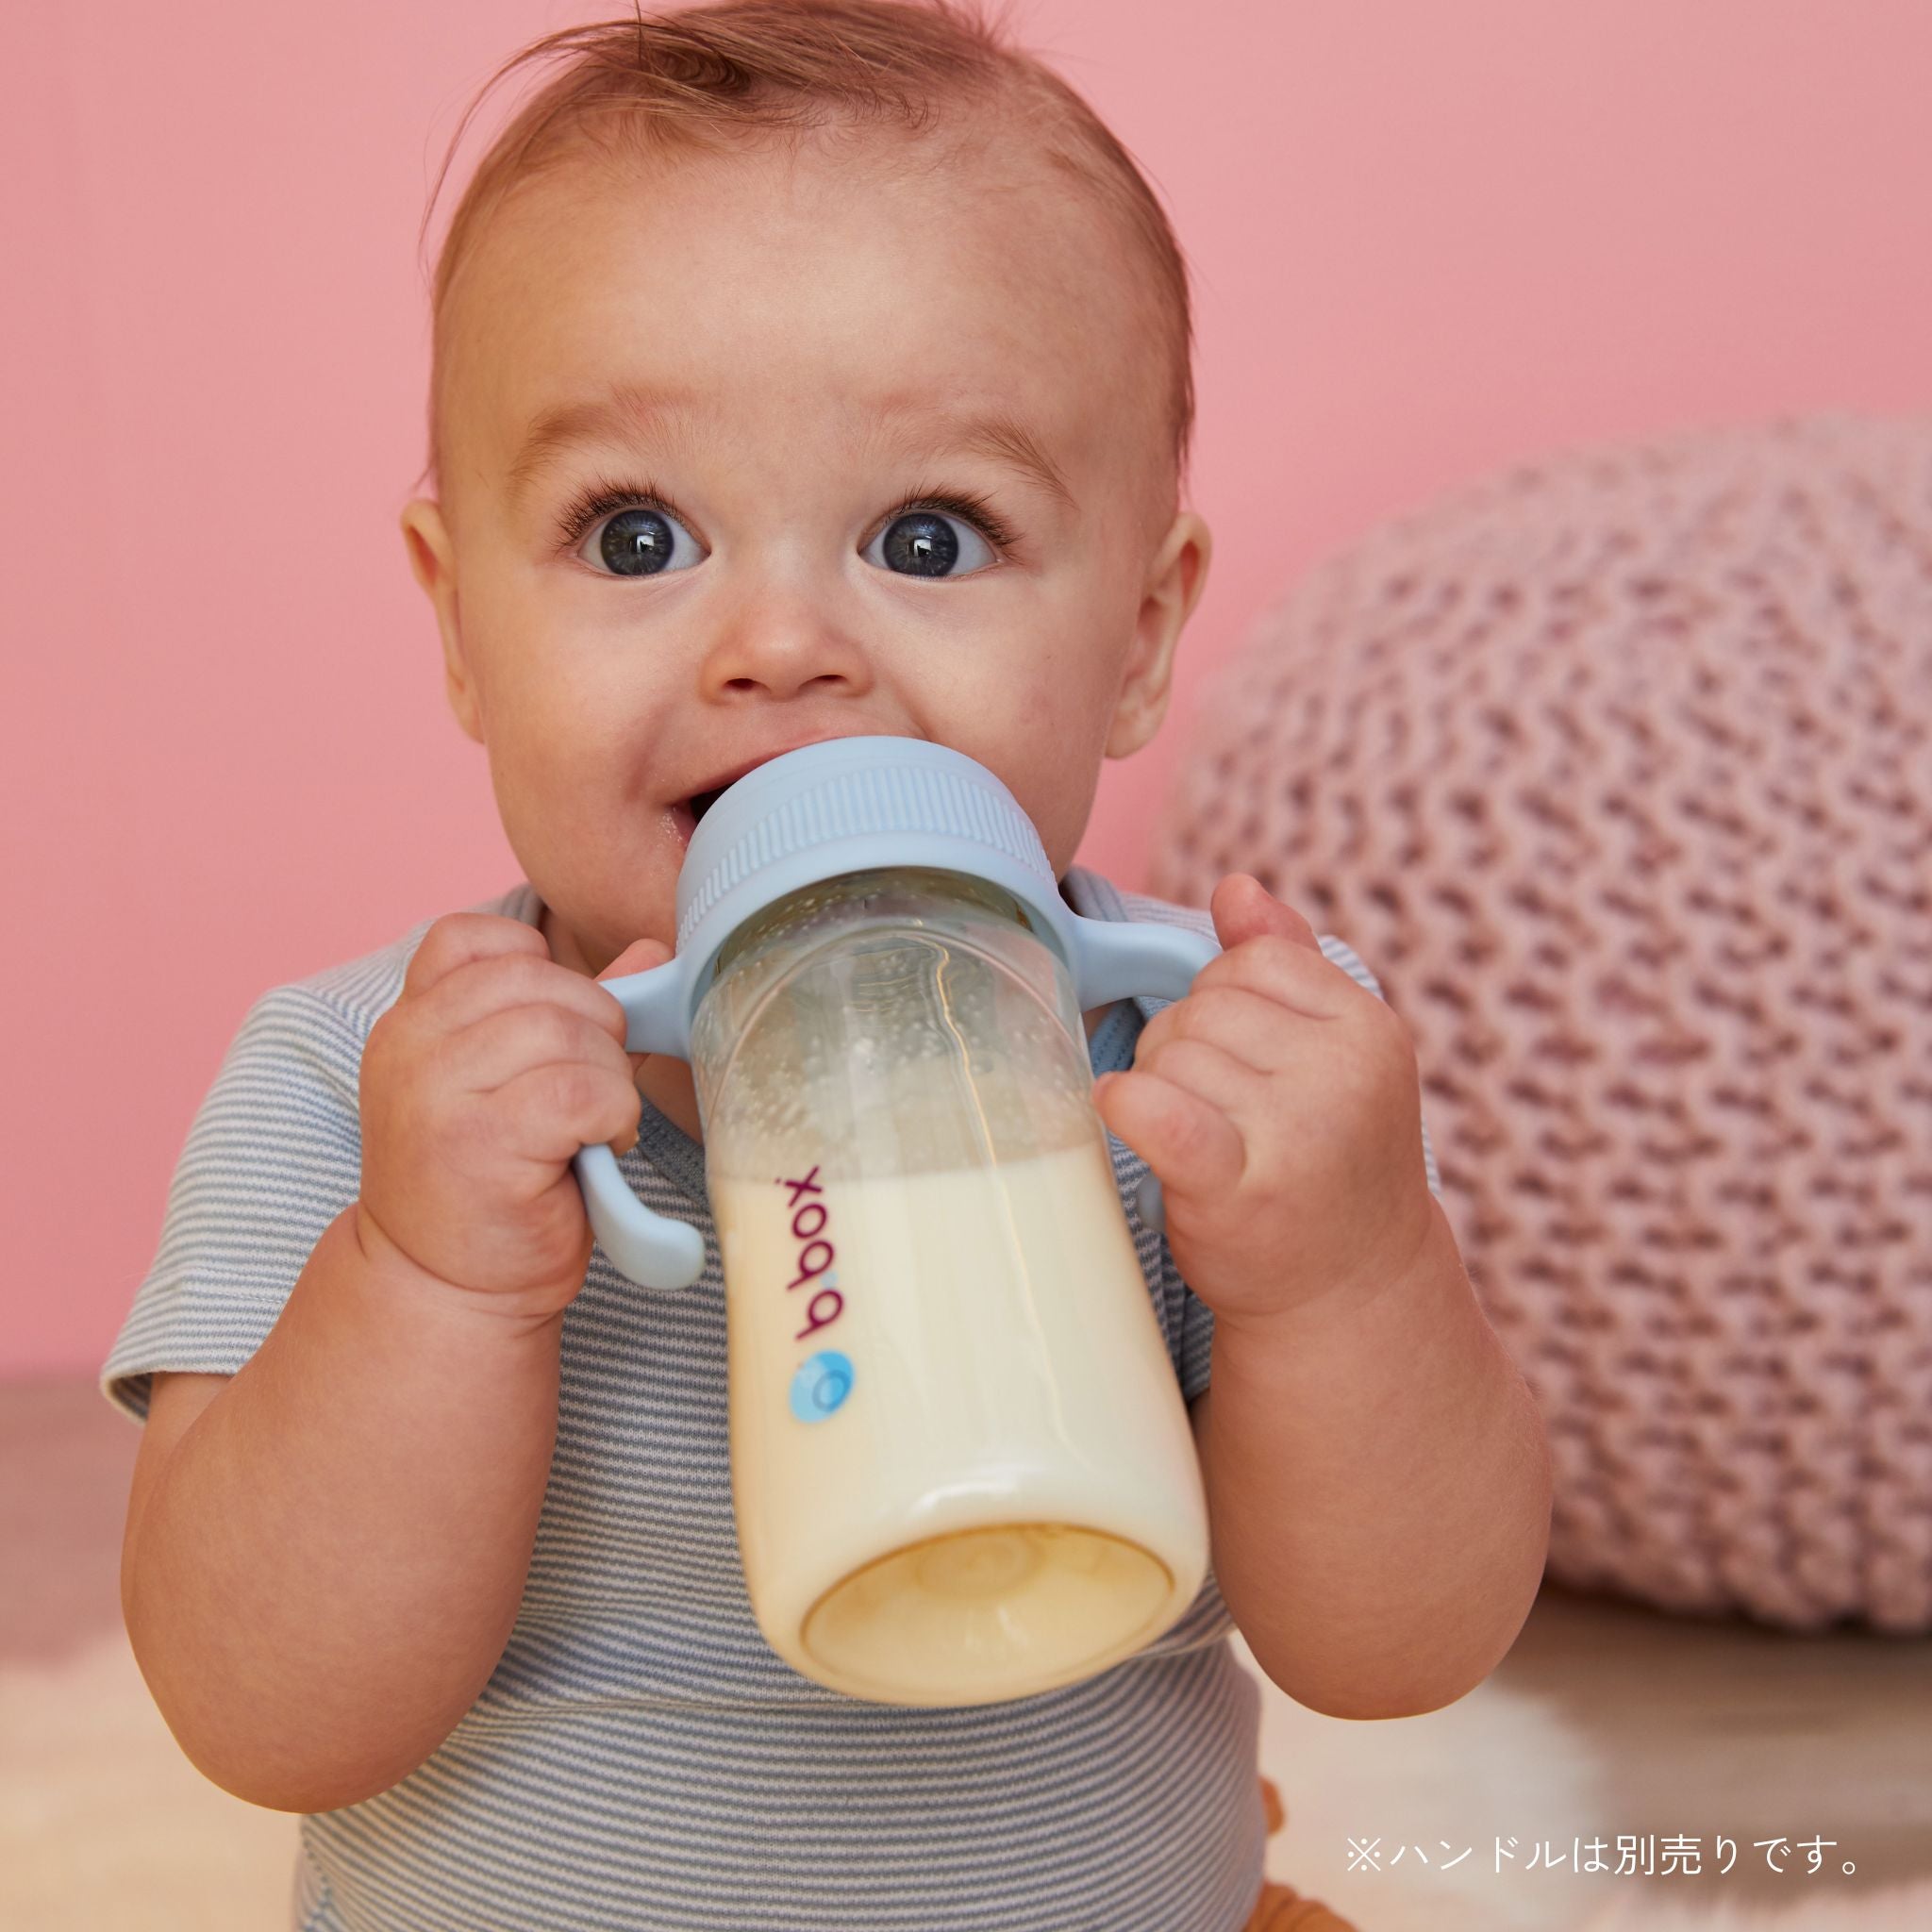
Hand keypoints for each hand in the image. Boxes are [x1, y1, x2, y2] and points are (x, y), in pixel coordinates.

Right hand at [357, 913, 670, 1318]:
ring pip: (568, 1031)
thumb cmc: (491, 1187)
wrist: (445, 1291)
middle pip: (541, 980)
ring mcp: (435, 1092)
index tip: (557, 1033)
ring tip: (595, 1124)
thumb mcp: (517, 1082)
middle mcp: (409, 1045)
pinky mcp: (479, 1141)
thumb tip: (652, 951)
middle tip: (593, 1092)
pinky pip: (583, 1088)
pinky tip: (601, 1145)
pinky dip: (614, 1113)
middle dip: (596, 1030)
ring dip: (609, 1078)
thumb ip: (573, 1010)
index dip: (542, 972)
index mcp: (410, 1020)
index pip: (476, 939)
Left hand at [1092, 874, 1434, 1329]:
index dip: (1223, 1001)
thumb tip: (1235, 887)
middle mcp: (1342, 1076)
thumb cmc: (1326, 1166)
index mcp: (1370, 1031)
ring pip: (1170, 1056)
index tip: (1240, 1059)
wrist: (1347, 1295)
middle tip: (1215, 1111)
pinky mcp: (1237, 1187)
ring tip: (1198, 1142)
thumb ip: (1289, 964)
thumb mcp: (1335, 1058)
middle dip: (1186, 1048)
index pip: (1251, 961)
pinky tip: (1121, 1113)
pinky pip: (1153, 1107)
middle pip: (1204, 1006)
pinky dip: (1125, 1104)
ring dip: (1160, 1090)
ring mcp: (1294, 1132)